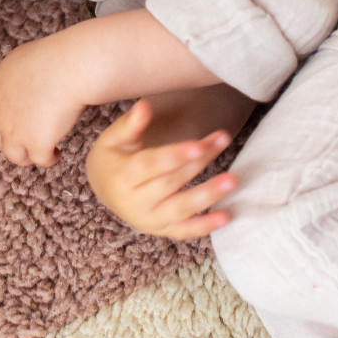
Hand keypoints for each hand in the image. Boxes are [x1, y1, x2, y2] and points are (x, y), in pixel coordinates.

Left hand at [0, 36, 88, 165]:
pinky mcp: (37, 145)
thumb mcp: (17, 59)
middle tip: (26, 140)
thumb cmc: (49, 57)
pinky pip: (41, 160)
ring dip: (27, 156)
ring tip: (42, 152)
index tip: (9, 124)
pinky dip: (49, 158)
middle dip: (11, 142)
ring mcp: (16, 134)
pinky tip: (56, 153)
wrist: (67, 68)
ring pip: (16, 157)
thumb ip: (5, 74)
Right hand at [86, 98, 239, 238]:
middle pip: (171, 182)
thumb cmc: (113, 158)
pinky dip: (205, 226)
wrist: (104, 189)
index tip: (199, 145)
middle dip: (199, 162)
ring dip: (208, 194)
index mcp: (122, 177)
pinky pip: (185, 230)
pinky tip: (226, 216)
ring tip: (232, 180)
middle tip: (223, 140)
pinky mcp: (162, 229)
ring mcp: (149, 220)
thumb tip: (144, 107)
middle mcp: (135, 203)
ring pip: (181, 208)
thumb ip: (130, 124)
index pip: (150, 165)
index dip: (175, 156)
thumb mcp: (114, 138)